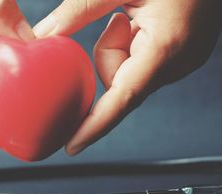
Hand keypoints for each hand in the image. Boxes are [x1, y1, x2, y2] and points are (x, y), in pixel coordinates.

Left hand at [33, 0, 220, 154]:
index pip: (123, 99)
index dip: (95, 126)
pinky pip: (140, 62)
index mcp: (166, 47)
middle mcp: (178, 62)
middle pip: (120, 81)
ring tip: (133, 14)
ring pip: (127, 71)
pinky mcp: (181, 55)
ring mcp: (183, 60)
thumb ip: (80, 9)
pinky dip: (130, 44)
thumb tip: (43, 35)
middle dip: (108, 54)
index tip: (71, 146)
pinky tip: (141, 20)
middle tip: (120, 17)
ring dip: (119, 46)